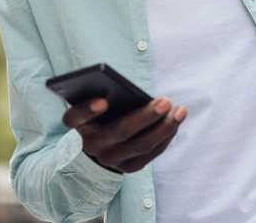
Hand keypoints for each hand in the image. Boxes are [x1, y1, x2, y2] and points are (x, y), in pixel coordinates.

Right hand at [62, 96, 187, 173]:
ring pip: (140, 145)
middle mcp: (91, 145)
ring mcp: (110, 159)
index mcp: (78, 124)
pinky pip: (150, 154)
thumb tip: (125, 88)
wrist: (97, 146)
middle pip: (120, 131)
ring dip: (164, 127)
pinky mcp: (128, 167)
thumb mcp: (95, 103)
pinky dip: (165, 137)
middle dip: (146, 116)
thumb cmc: (100, 114)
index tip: (103, 101)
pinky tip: (176, 122)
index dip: (87, 110)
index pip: (75, 117)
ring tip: (180, 110)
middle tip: (165, 101)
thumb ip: (102, 93)